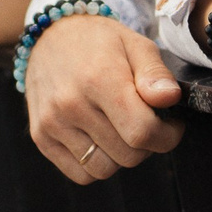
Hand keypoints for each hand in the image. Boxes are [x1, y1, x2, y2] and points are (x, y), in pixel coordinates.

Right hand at [24, 15, 185, 183]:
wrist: (50, 36)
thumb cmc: (99, 42)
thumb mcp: (136, 44)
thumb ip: (155, 74)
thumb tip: (170, 98)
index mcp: (99, 78)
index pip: (142, 131)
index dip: (167, 136)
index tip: (171, 124)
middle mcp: (71, 103)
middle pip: (127, 155)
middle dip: (147, 145)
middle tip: (145, 122)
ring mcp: (52, 123)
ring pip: (104, 170)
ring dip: (120, 156)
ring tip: (120, 129)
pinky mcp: (41, 137)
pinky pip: (80, 175)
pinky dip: (96, 164)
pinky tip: (99, 139)